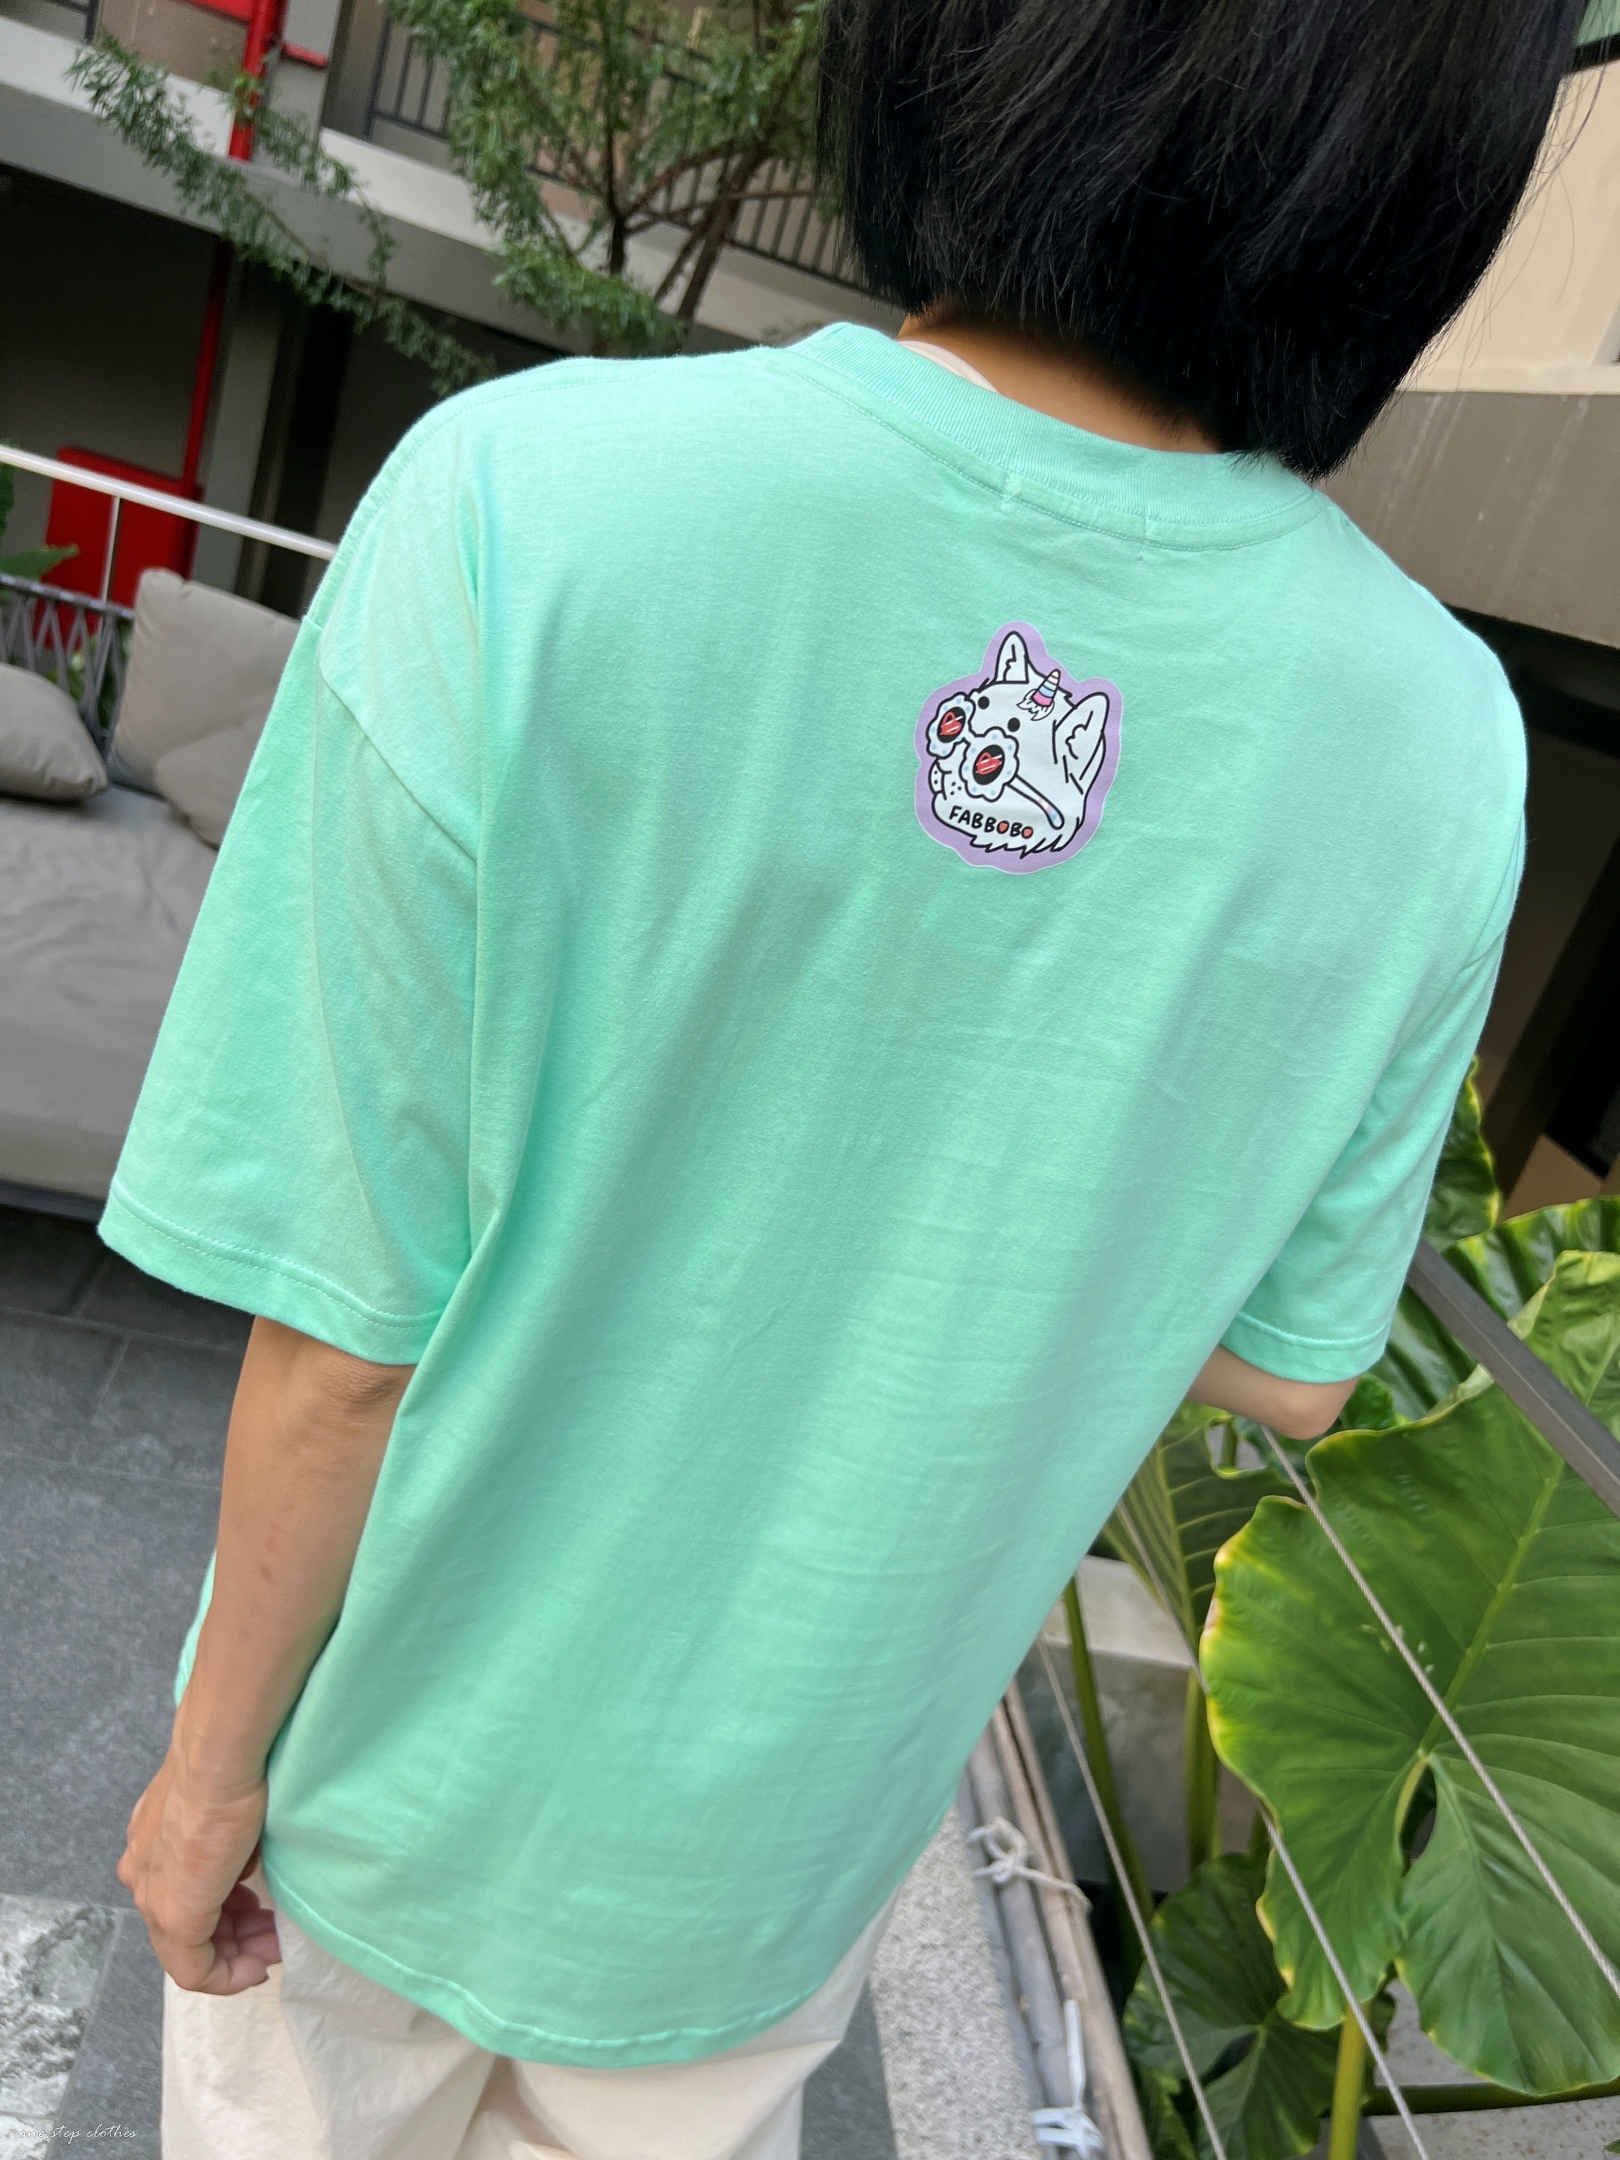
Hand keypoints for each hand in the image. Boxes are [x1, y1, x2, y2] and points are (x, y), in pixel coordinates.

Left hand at [116, 1749, 280, 1991]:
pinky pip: (195, 1969)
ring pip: (191, 1949)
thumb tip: (246, 1863)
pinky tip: (258, 1967)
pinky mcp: (174, 1916)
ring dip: (236, 1953)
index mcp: (151, 1846)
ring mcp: (154, 1898)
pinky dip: (228, 1975)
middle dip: (235, 1937)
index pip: (183, 1895)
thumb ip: (225, 1842)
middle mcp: (143, 1875)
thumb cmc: (233, 1769)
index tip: (262, 1914)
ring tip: (274, 1946)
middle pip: (187, 1927)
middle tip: (274, 1936)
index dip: (224, 1911)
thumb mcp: (227, 1810)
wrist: (219, 1760)